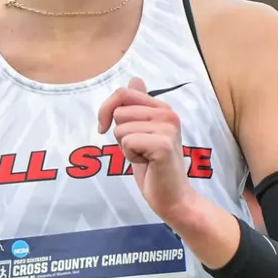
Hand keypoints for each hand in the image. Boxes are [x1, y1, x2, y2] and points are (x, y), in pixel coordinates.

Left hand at [98, 77, 194, 222]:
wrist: (173, 197)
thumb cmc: (154, 167)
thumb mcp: (141, 132)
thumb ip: (138, 107)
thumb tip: (135, 80)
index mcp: (163, 108)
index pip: (124, 92)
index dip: (107, 109)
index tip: (105, 128)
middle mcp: (168, 113)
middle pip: (119, 111)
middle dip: (120, 134)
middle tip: (139, 149)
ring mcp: (167, 128)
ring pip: (121, 129)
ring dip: (126, 147)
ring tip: (145, 156)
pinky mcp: (163, 145)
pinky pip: (127, 142)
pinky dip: (130, 157)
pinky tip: (147, 163)